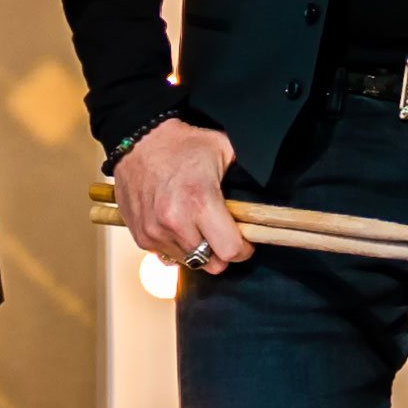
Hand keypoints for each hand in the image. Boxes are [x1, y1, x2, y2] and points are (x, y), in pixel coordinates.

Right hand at [113, 119, 245, 275]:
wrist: (138, 143)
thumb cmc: (183, 145)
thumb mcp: (223, 148)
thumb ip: (247, 173)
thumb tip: (268, 193)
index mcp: (200, 202)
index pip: (230, 250)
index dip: (244, 249)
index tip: (245, 240)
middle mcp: (175, 222)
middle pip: (212, 263)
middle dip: (222, 251)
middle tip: (223, 232)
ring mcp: (156, 232)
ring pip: (191, 262)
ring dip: (199, 249)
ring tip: (199, 225)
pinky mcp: (142, 238)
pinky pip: (169, 257)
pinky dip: (179, 247)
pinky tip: (180, 226)